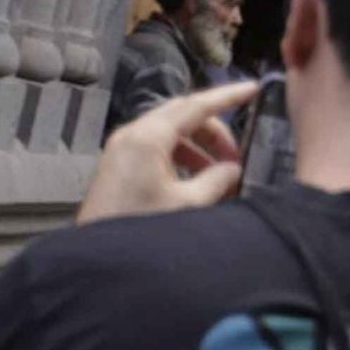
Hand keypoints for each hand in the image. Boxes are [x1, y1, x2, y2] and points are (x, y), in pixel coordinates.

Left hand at [78, 81, 257, 224]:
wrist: (97, 260)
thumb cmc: (140, 229)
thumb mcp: (187, 205)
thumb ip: (216, 181)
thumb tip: (233, 169)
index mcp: (148, 137)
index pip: (196, 105)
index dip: (227, 96)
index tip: (252, 89)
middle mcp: (132, 134)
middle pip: (182, 115)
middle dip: (214, 130)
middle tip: (237, 156)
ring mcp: (121, 148)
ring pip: (169, 132)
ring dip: (197, 147)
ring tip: (219, 175)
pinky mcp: (117, 165)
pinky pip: (155, 148)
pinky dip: (179, 157)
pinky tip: (195, 181)